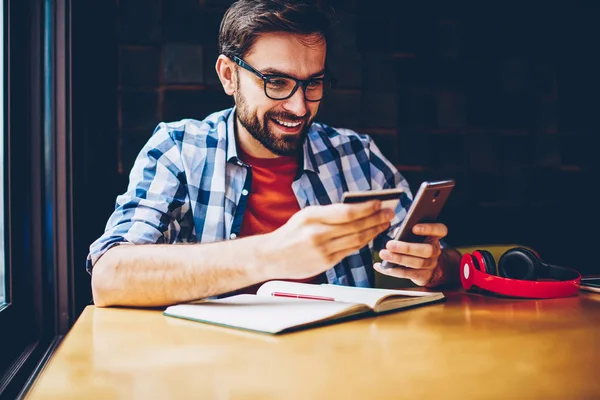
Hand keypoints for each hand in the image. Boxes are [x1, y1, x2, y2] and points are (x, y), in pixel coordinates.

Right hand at [263, 201, 394, 279]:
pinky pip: (350, 251)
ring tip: (384, 224)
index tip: (380, 203)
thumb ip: (329, 213)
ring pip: (356, 240)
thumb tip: (357, 209)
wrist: (271, 256)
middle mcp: (318, 233)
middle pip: (355, 226)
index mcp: (312, 216)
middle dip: (376, 219)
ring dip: (374, 231)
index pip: (347, 212)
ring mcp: (322, 250)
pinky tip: (370, 237)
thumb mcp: (306, 215)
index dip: (367, 208)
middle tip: (389, 214)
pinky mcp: (325, 263)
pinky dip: (362, 243)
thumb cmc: (290, 233)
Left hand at [374, 223, 447, 286]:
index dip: (428, 228)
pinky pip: (408, 274)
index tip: (414, 227)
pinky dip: (392, 271)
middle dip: (407, 248)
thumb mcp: (414, 237)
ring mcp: (431, 265)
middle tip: (389, 245)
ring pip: (417, 263)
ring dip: (398, 259)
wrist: (427, 267)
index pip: (440, 230)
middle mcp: (435, 251)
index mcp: (434, 237)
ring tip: (383, 254)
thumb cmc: (416, 246)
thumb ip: (406, 232)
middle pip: (427, 250)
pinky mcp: (423, 276)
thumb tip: (397, 232)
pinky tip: (381, 266)